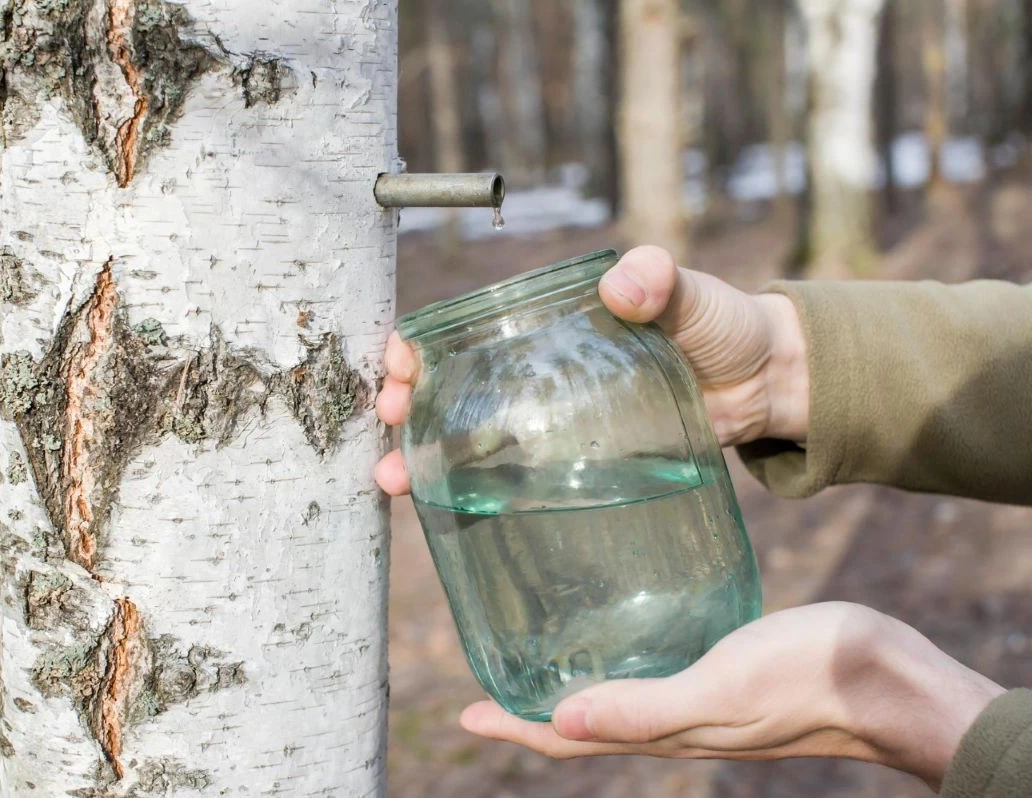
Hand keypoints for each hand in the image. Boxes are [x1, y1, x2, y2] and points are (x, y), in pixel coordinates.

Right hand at [375, 246, 809, 496]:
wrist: (766, 386)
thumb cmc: (723, 325)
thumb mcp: (690, 294)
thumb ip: (660, 281)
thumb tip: (626, 283)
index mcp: (550, 323)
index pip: (465, 329)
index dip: (421, 345)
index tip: (400, 366)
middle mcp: (539, 372)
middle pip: (452, 387)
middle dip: (407, 405)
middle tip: (388, 427)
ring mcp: (554, 420)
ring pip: (471, 436)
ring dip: (425, 456)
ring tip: (396, 481)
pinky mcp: (577, 462)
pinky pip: (514, 474)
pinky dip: (474, 491)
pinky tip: (447, 511)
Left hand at [458, 603, 1002, 789]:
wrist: (887, 679)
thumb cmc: (808, 680)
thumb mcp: (720, 690)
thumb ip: (644, 708)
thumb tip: (559, 721)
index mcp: (663, 731)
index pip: (568, 740)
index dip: (515, 729)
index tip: (466, 713)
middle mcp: (672, 720)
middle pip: (583, 723)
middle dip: (533, 708)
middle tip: (491, 681)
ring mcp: (697, 697)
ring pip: (617, 699)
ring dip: (572, 685)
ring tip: (541, 656)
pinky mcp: (722, 668)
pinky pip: (655, 671)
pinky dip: (623, 660)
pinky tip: (624, 629)